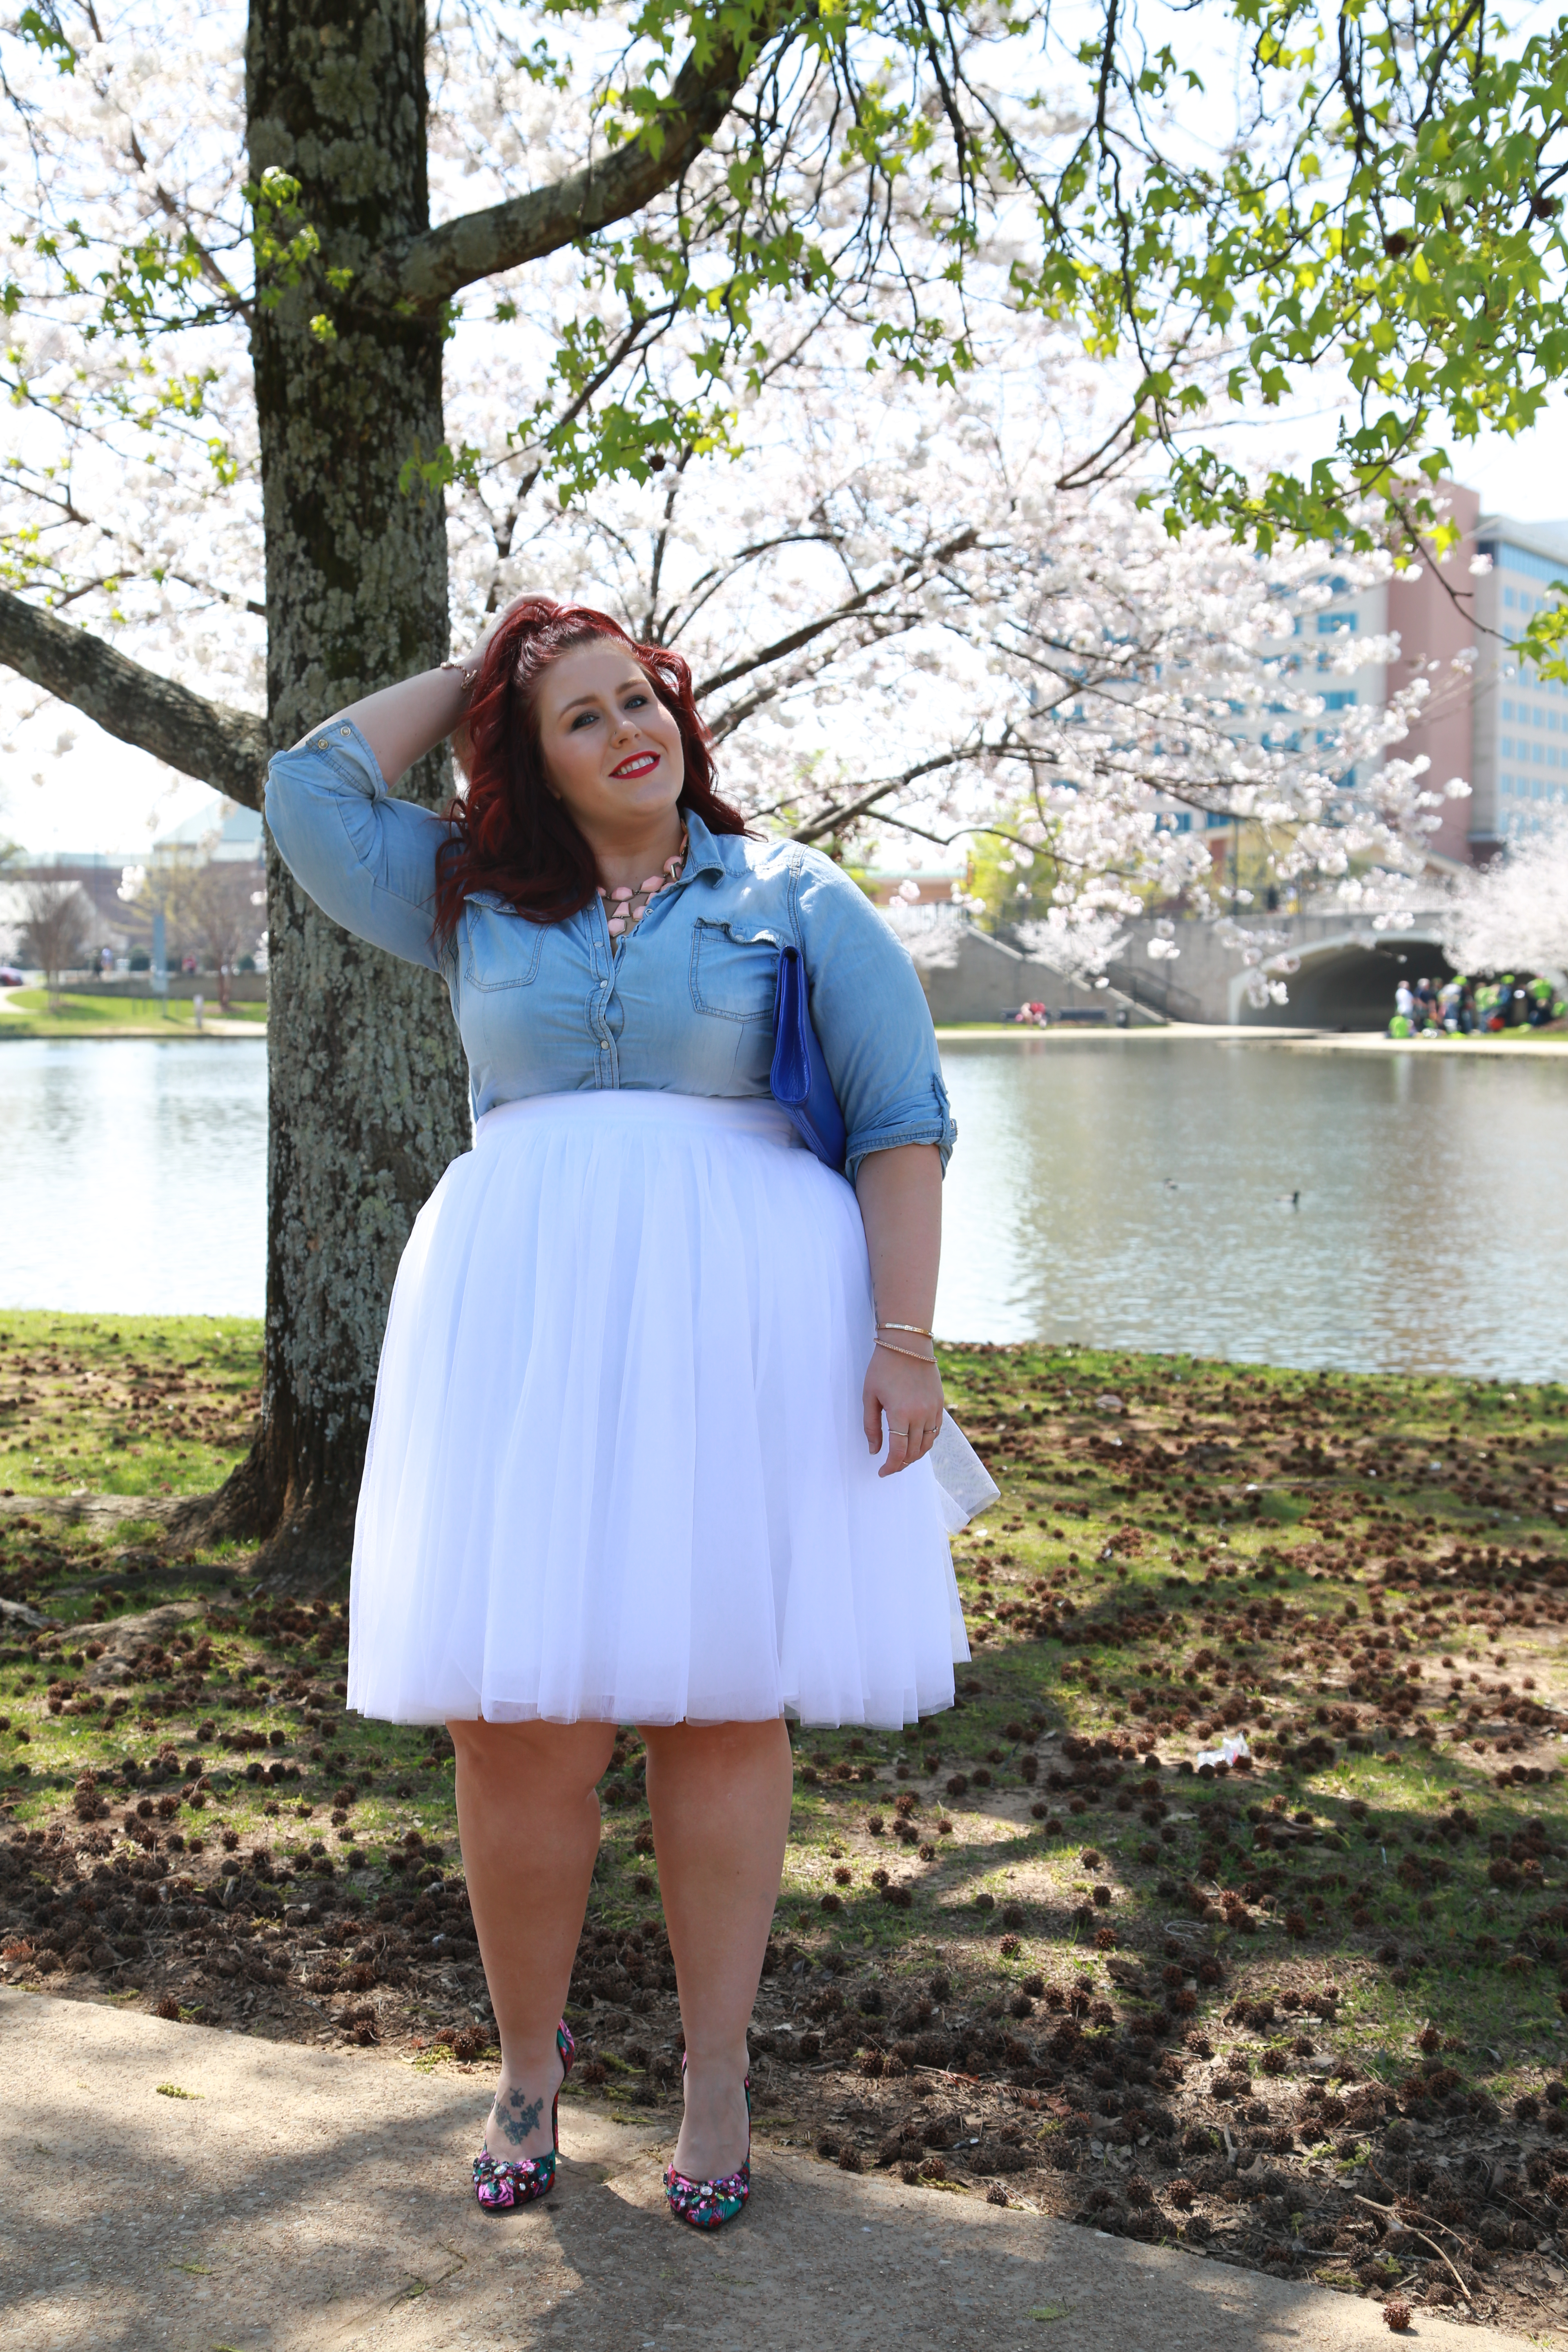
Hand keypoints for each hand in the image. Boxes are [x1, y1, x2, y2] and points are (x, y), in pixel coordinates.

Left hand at [862, 1346, 943, 1476]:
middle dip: (901, 1464)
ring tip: (902, 1458)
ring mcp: (933, 1409)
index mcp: (901, 1414)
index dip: (890, 1467)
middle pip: (914, 1452)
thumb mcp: (869, 1396)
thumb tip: (874, 1450)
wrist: (907, 1343)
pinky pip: (936, 1431)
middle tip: (889, 1467)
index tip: (882, 1472)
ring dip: (915, 1456)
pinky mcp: (940, 1403)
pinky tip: (916, 1442)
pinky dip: (926, 1442)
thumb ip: (871, 1426)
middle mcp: (921, 1414)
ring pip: (927, 1444)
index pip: (898, 1452)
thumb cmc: (883, 1367)